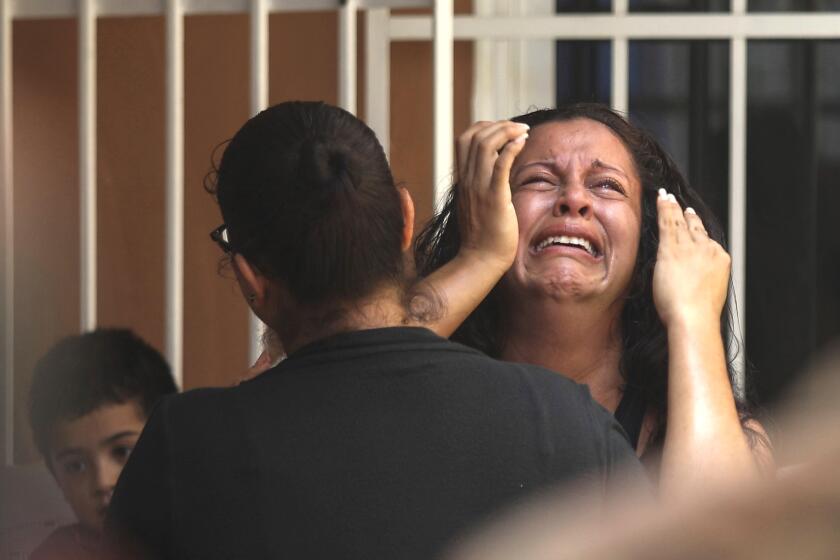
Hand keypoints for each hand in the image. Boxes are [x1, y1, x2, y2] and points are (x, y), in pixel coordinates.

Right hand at [454, 120, 528, 270]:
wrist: (480, 260)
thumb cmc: (484, 237)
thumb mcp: (478, 205)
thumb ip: (482, 187)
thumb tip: (497, 174)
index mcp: (463, 180)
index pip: (464, 140)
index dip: (484, 128)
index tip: (504, 133)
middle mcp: (468, 180)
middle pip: (473, 135)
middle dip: (497, 125)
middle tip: (518, 129)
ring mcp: (478, 187)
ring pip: (485, 143)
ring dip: (506, 131)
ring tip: (523, 132)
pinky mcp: (494, 197)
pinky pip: (500, 163)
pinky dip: (511, 147)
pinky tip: (523, 142)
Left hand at [652, 189, 730, 328]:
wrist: (694, 317)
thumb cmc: (699, 314)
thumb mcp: (709, 294)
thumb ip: (702, 281)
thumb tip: (692, 281)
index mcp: (720, 261)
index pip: (707, 241)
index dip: (699, 230)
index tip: (694, 222)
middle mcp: (707, 249)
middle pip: (696, 228)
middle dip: (688, 215)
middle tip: (682, 206)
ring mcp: (690, 247)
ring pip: (680, 222)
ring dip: (673, 207)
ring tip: (667, 197)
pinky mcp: (672, 248)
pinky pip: (667, 222)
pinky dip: (664, 209)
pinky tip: (661, 199)